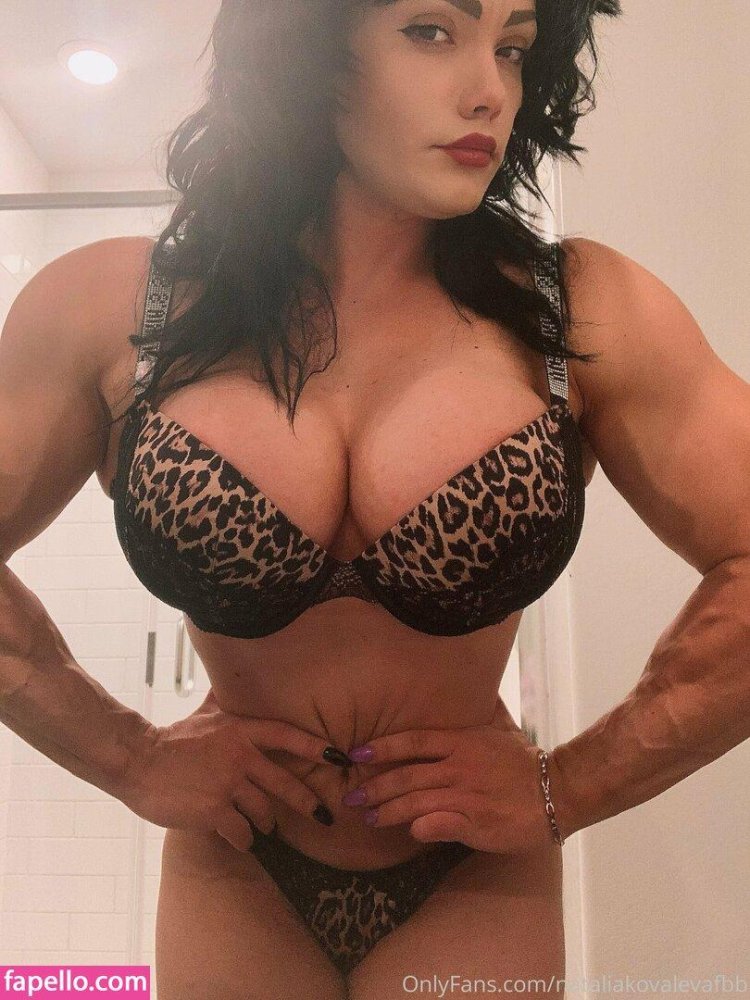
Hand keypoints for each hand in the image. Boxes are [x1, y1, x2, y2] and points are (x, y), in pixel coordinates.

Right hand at [121, 690, 347, 851]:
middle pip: (285, 783)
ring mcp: (228, 784)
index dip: (316, 747)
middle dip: (308, 802)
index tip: (341, 757)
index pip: (288, 736)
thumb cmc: (173, 738)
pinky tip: (241, 841)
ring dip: (268, 825)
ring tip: (267, 830)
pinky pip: (241, 832)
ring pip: (264, 812)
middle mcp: (240, 756)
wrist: (138, 760)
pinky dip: (244, 840)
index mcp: (241, 730)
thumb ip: (224, 699)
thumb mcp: (205, 712)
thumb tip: (231, 676)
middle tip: (324, 815)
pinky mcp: (213, 811)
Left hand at [342, 696, 557, 855]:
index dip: (382, 747)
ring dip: (390, 811)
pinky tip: (411, 832)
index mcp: (461, 742)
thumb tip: (479, 687)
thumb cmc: (524, 763)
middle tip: (351, 798)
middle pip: (407, 774)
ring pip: (417, 801)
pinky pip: (441, 824)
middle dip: (375, 787)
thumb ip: (483, 711)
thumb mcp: (501, 729)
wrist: (557, 791)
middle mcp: (459, 766)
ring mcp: (467, 795)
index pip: (413, 741)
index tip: (356, 754)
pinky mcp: (477, 822)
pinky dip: (423, 828)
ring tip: (370, 819)